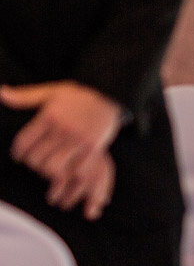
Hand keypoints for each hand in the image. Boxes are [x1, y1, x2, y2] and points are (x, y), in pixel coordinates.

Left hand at [1, 82, 123, 213]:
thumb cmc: (79, 95)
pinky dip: (69, 174)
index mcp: (49, 116)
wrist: (111, 95)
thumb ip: (25, 96)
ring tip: (49, 167)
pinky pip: (76, 170)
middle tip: (36, 161)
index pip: (23, 143)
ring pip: (54, 167)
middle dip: (33, 163)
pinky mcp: (94, 148)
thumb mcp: (51, 91)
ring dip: (49, 171)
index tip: (20, 155)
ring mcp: (79, 139)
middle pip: (37, 158)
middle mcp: (63, 128)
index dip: (18, 153)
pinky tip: (66, 170)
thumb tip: (1, 92)